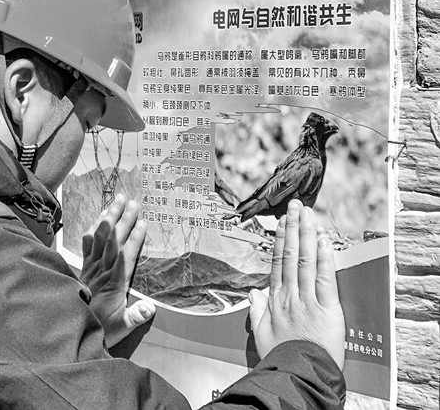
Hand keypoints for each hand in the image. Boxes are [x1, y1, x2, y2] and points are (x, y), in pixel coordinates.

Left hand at [80, 194, 155, 347]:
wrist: (74, 326)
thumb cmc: (102, 327)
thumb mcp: (122, 327)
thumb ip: (136, 317)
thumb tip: (150, 308)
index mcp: (114, 283)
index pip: (126, 255)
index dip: (134, 238)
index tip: (143, 223)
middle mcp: (102, 270)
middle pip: (114, 240)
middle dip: (124, 220)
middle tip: (133, 202)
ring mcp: (92, 265)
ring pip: (101, 236)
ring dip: (109, 217)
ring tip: (118, 200)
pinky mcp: (85, 265)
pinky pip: (88, 242)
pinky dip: (95, 227)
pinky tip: (100, 216)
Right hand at [248, 200, 345, 367]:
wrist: (297, 374)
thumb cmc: (280, 357)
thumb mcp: (260, 334)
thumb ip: (256, 311)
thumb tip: (253, 293)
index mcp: (276, 300)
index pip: (278, 262)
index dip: (281, 239)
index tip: (283, 222)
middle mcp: (290, 295)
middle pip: (291, 254)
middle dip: (294, 227)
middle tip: (296, 206)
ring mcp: (307, 300)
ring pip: (305, 260)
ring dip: (307, 234)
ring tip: (308, 214)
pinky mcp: (326, 308)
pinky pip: (324, 279)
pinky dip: (324, 258)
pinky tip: (323, 240)